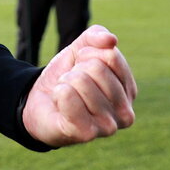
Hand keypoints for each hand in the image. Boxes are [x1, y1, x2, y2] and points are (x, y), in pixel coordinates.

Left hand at [22, 25, 136, 146]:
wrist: (40, 101)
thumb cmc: (67, 76)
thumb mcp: (80, 49)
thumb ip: (96, 36)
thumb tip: (111, 40)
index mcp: (128, 90)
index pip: (110, 56)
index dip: (87, 54)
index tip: (81, 66)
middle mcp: (125, 112)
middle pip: (97, 68)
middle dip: (76, 70)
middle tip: (72, 83)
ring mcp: (108, 126)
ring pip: (81, 81)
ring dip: (65, 82)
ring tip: (66, 93)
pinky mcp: (87, 133)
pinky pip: (68, 96)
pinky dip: (58, 92)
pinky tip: (60, 103)